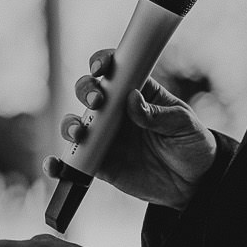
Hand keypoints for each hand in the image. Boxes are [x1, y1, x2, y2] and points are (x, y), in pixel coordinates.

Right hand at [57, 49, 216, 209]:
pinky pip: (73, 161)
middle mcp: (116, 111)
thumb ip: (158, 114)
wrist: (193, 184)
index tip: (100, 68)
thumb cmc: (192, 145)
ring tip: (79, 134)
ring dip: (69, 125)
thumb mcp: (184, 125)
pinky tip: (54, 166)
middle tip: (97, 102)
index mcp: (137, 92)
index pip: (115, 70)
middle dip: (85, 91)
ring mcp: (104, 136)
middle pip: (88, 91)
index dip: (102, 62)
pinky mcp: (99, 163)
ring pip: (75, 123)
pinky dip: (58, 164)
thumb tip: (132, 100)